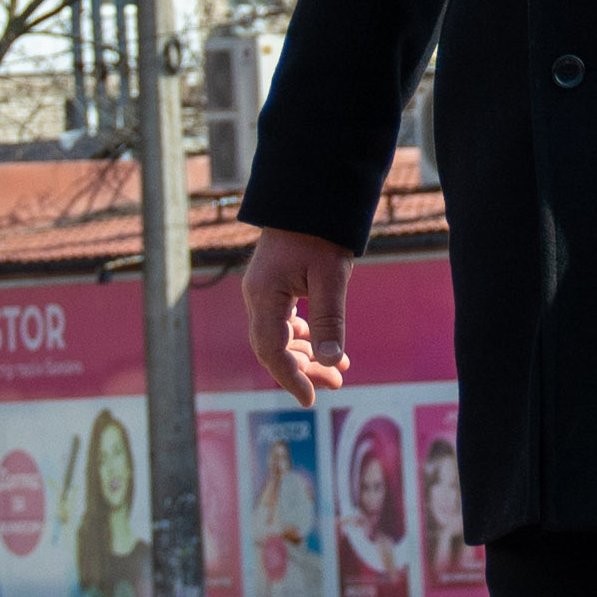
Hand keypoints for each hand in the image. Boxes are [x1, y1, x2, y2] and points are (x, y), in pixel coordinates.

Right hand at [237, 230, 353, 395]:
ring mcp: (263, 292)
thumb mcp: (330, 277)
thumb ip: (329, 320)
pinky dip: (304, 337)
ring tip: (338, 371)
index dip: (290, 377)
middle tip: (336, 383)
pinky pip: (283, 322)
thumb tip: (331, 361)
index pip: (271, 350)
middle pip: (273, 348)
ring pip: (279, 337)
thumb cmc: (320, 233)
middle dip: (303, 370)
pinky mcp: (273, 287)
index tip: (310, 399)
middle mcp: (257, 297)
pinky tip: (325, 347)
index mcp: (264, 296)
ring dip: (306, 356)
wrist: (310, 196)